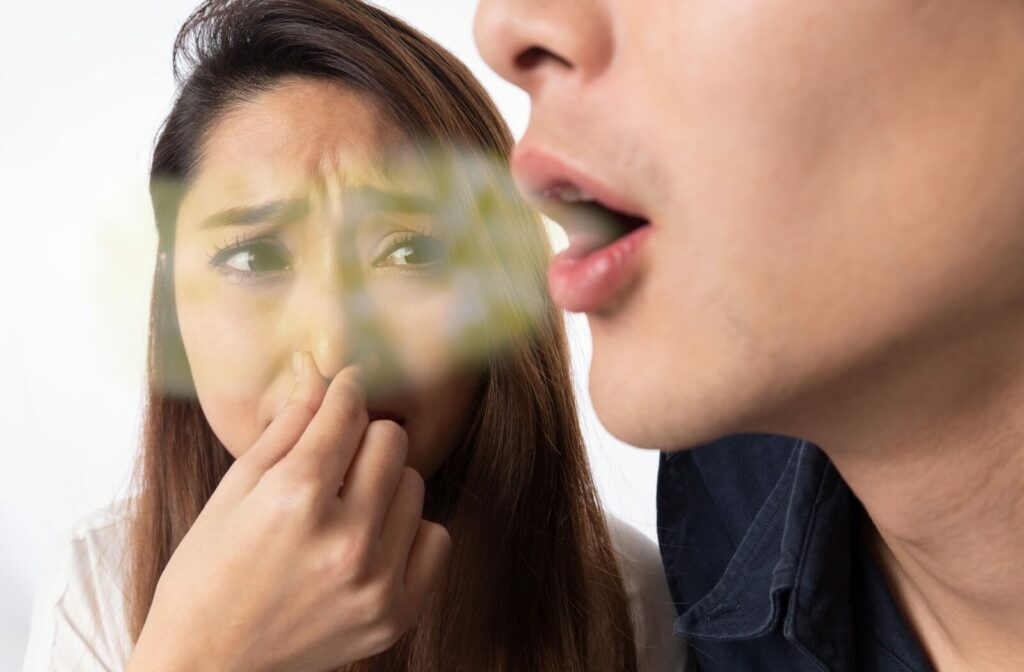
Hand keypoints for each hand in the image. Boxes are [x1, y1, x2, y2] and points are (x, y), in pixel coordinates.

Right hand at [127, 352, 450, 671]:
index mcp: (295, 499)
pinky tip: (370, 542)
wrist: (209, 667)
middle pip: (391, 441)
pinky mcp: (397, 614)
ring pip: (416, 484)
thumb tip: (322, 372)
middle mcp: (344, 539)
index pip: (348, 411)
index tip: (347, 386)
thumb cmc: (208, 572)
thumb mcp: (234, 490)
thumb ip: (287, 427)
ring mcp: (376, 581)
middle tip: (337, 458)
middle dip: (364, 438)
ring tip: (345, 509)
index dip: (346, 390)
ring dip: (385, 486)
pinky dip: (408, 532)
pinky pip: (435, 538)